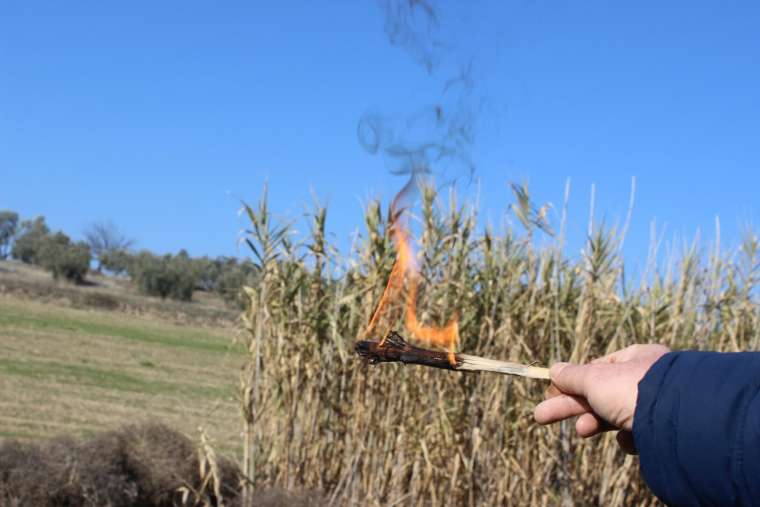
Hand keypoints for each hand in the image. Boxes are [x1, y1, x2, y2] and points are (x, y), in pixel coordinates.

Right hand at [533, 344, 668, 453]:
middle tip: (540, 416)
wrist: (678, 420)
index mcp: (635, 358)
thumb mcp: (594, 379)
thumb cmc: (633, 389)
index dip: (571, 381)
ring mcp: (656, 405)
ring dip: (593, 422)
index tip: (551, 392)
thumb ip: (572, 375)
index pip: (596, 368)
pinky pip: (636, 432)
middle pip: (598, 393)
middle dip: (570, 406)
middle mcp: (647, 379)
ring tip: (581, 431)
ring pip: (615, 414)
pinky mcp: (663, 430)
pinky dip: (628, 437)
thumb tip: (553, 369)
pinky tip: (629, 438)